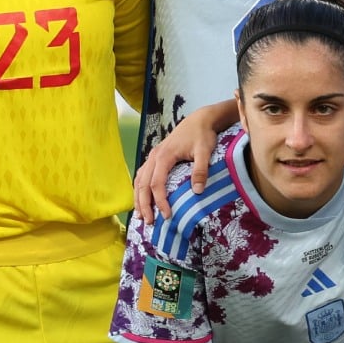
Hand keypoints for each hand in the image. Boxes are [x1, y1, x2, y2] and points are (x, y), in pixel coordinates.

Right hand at [133, 101, 233, 220]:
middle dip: (144, 204)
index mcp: (164, 156)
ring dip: (138, 198)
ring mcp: (152, 156)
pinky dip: (139, 189)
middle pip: (143, 184)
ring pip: (139, 180)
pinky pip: (142, 175)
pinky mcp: (155, 157)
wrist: (200, 120)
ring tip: (140, 215)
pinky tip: (141, 199)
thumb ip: (200, 170)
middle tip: (148, 222)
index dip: (160, 201)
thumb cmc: (203, 135)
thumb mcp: (205, 151)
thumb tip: (197, 191)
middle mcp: (154, 157)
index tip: (167, 216)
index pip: (156, 184)